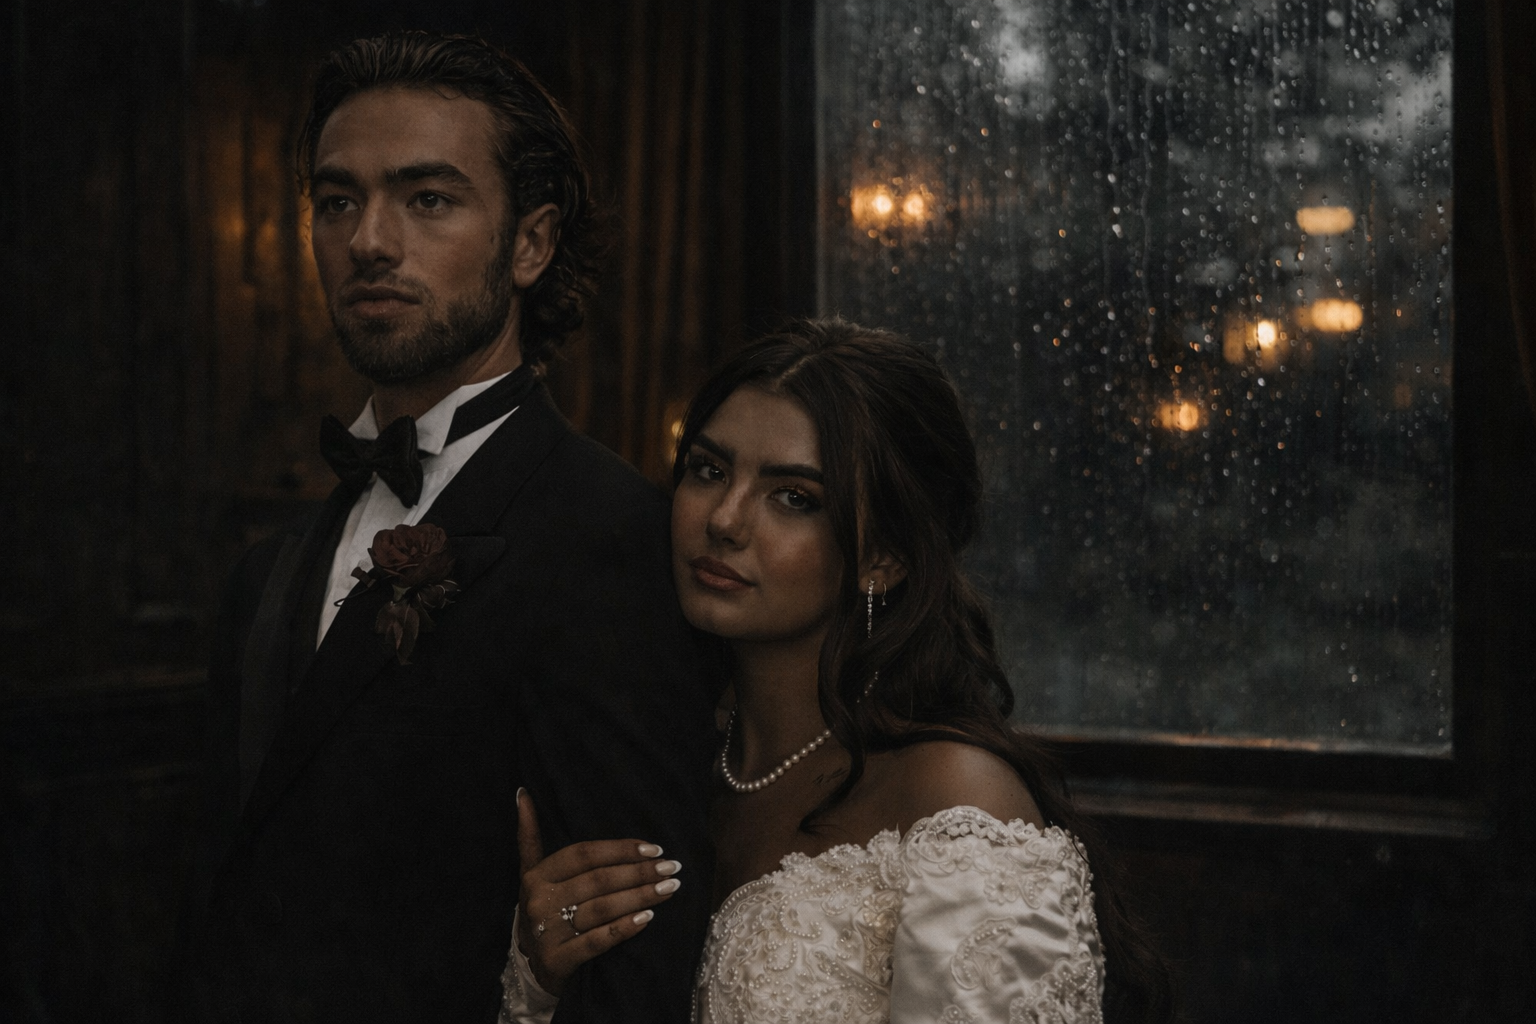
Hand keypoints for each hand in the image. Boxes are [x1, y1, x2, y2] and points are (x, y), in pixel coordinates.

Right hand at [514, 788, 683, 995]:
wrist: (529, 965)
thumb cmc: (542, 909)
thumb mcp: (530, 872)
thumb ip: (530, 835)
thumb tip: (522, 792)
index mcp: (536, 875)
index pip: (584, 854)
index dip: (620, 849)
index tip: (654, 849)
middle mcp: (539, 901)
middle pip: (598, 880)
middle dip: (639, 872)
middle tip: (672, 868)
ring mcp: (547, 933)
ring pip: (601, 909)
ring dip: (639, 897)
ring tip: (668, 889)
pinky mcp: (557, 960)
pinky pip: (596, 941)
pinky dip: (623, 928)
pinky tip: (647, 919)